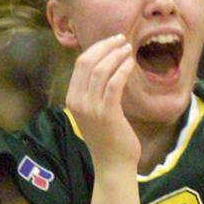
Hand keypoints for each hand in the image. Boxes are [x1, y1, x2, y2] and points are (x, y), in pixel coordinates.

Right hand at [64, 34, 139, 168]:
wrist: (113, 164)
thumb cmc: (108, 137)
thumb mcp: (95, 111)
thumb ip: (95, 91)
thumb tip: (106, 66)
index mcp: (72, 97)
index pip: (80, 64)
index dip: (97, 48)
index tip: (112, 40)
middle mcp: (77, 101)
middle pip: (87, 62)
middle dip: (105, 47)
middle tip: (122, 39)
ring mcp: (91, 108)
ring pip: (100, 71)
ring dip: (116, 56)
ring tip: (128, 49)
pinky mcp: (107, 114)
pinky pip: (113, 85)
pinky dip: (122, 70)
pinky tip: (131, 63)